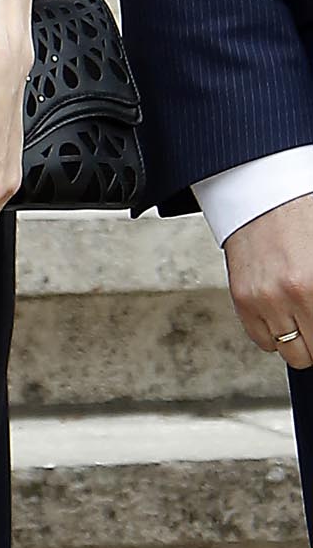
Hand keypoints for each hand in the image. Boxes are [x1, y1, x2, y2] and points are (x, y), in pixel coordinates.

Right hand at [224, 190, 312, 369]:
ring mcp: (262, 299)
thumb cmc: (303, 218)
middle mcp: (289, 295)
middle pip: (310, 353)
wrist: (264, 194)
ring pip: (287, 352)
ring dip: (296, 339)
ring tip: (299, 316)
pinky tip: (280, 312)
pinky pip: (261, 340)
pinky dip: (272, 333)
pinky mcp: (242, 298)